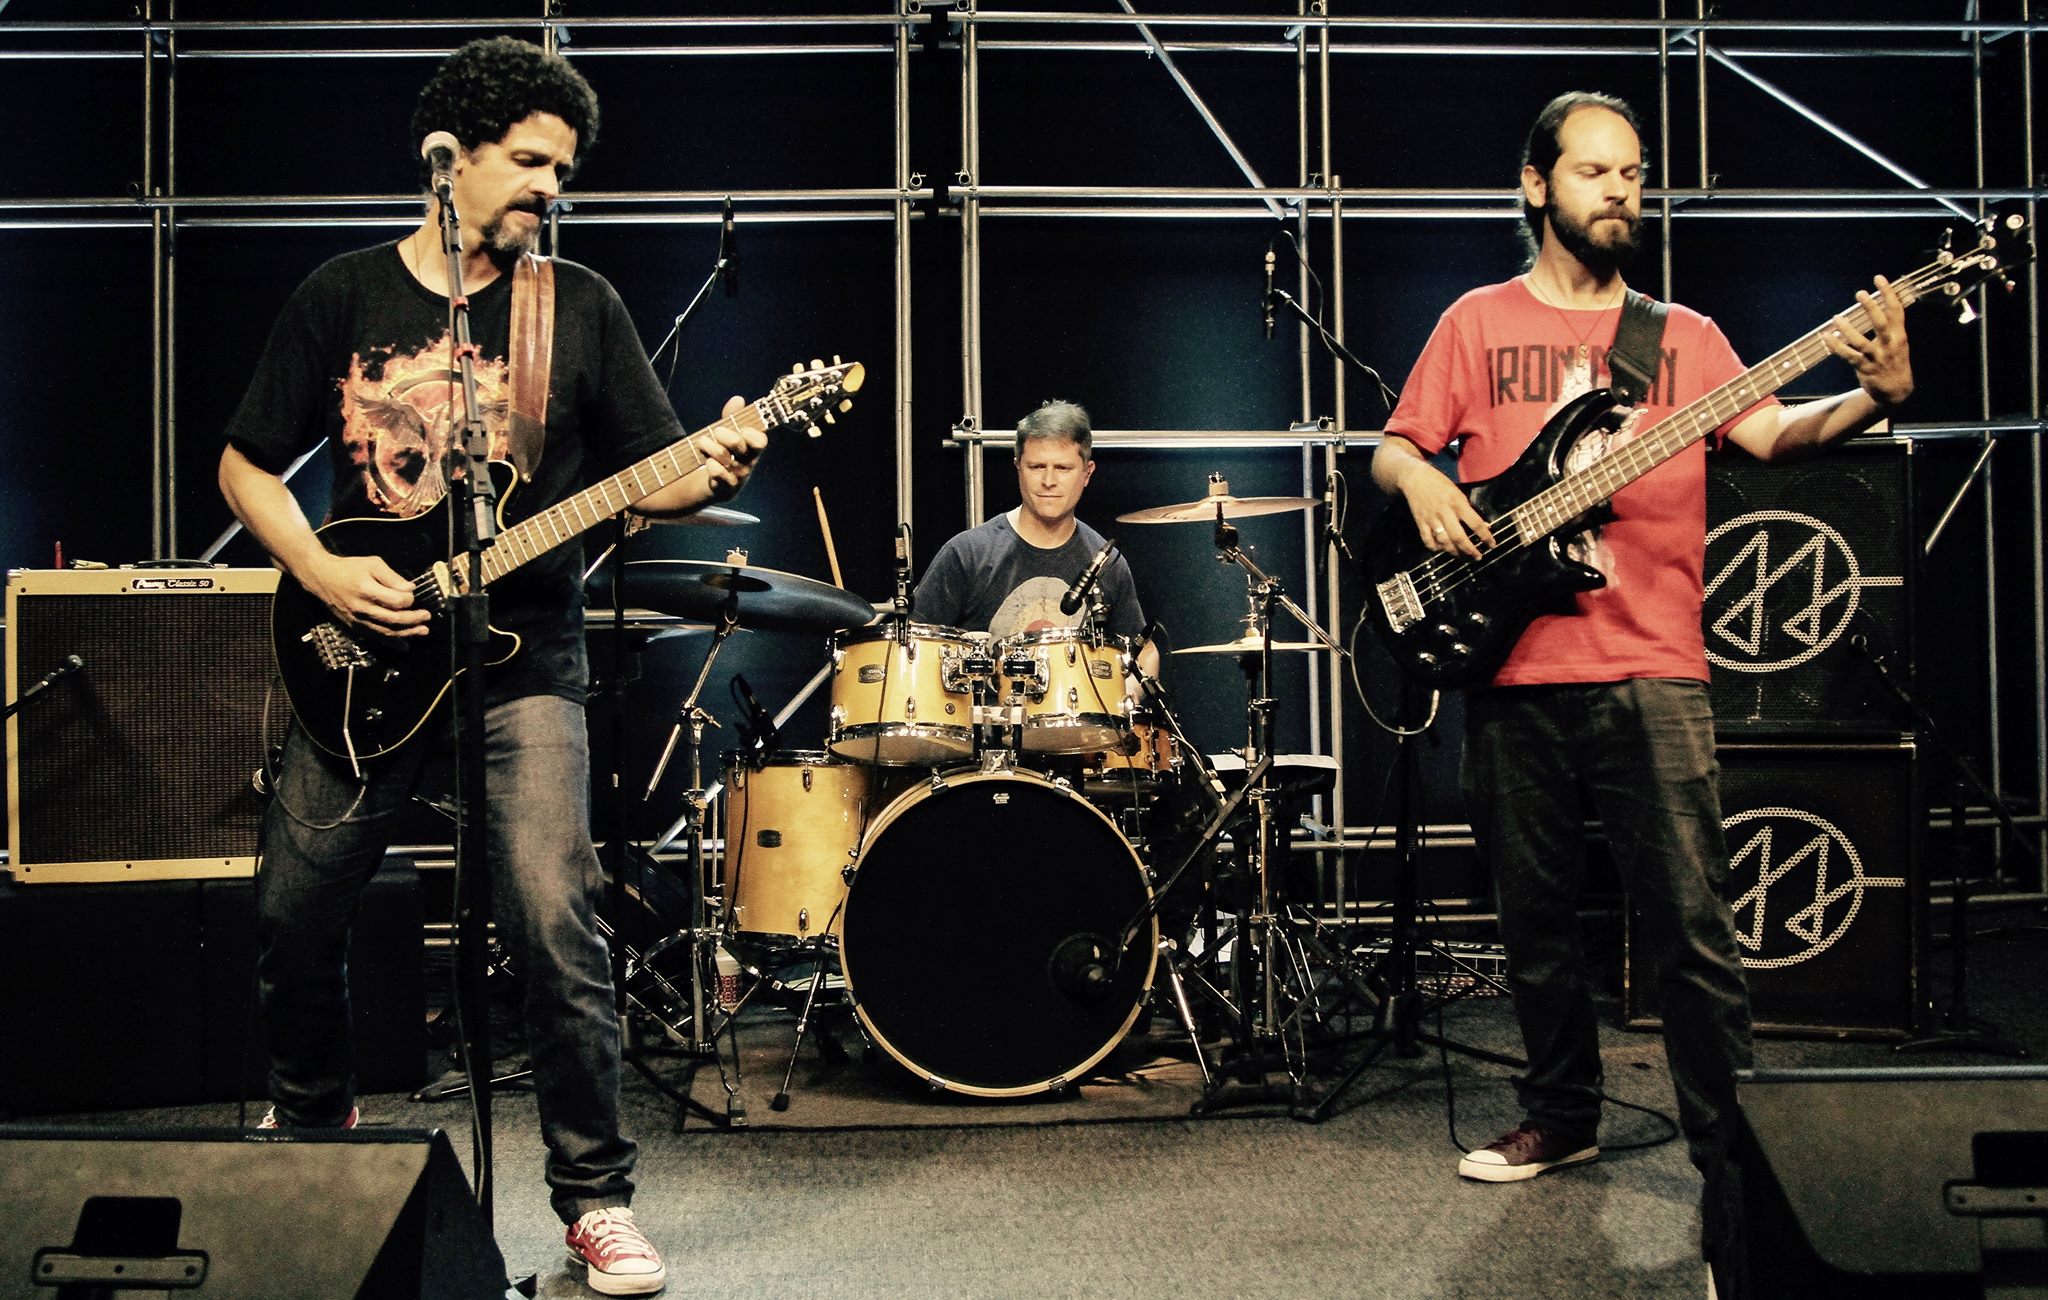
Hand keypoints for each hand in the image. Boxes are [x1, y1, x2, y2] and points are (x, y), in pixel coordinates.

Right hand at [301, 551, 429, 637]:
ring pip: (386, 631)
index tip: (412, 594)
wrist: (321, 577)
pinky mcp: (354, 626)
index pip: (396, 601)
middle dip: (414, 620)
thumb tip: (410, 588)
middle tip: (427, 617)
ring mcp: (357, 619)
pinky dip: (391, 643)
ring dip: (407, 633)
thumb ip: (392, 577)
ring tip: (422, 631)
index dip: (409, 599)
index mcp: (367, 590)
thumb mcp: (372, 564)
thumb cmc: (348, 568)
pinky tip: (404, 645)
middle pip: (394, 619)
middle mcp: (362, 608)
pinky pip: (376, 637)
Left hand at [700, 394, 767, 497]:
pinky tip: (708, 462)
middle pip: (738, 444)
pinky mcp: (726, 488)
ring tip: (702, 442)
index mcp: (752, 450)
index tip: (740, 429)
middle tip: (716, 431)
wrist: (713, 485)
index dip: (750, 433)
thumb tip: (738, 398)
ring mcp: (737, 477)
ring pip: (724, 457)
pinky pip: (718, 474)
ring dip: (709, 446)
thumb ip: (732, 417)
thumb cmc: (722, 456)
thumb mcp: (727, 436)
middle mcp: (748, 464)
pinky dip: (710, 465)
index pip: (761, 441)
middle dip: (723, 434)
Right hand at [1396, 460, 1493, 558]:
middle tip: (1478, 557)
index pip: (1476, 523)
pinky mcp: (1421, 523)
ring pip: (1444, 542)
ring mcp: (1432, 519)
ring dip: (1456, 553)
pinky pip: (1428, 541)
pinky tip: (1443, 550)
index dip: (1485, 536)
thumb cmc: (1440, 484)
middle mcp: (1445, 512)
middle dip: (1470, 550)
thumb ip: (1469, 510)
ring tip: (1464, 557)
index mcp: (1457, 503)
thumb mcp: (1458, 493)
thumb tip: (1483, 526)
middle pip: (1459, 537)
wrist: (1415, 478)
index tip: (1492, 545)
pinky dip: (1436, 548)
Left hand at [1825, 274, 1913, 409]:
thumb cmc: (1894, 362)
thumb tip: (1879, 304)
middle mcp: (1890, 345)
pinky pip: (1848, 356)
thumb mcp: (1899, 343)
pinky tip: (1827, 336)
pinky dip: (1836, 346)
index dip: (1888, 293)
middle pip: (1881, 323)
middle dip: (1871, 307)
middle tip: (1860, 293)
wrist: (1896, 391)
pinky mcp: (1865, 368)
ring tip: (1836, 317)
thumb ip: (1891, 326)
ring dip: (1847, 329)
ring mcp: (1877, 357)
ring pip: (1861, 341)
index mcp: (1899, 335)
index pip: (1897, 310)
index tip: (1879, 278)